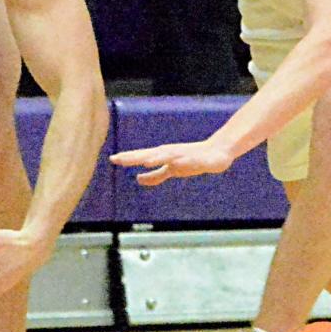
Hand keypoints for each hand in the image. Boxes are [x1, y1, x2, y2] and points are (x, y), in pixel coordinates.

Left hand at [110, 139, 236, 185]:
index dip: (128, 158)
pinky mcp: (198, 159)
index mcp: (163, 156)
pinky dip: (182, 161)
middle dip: (135, 157)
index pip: (142, 156)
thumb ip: (155, 175)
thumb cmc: (192, 159)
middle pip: (150, 154)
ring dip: (157, 158)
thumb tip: (138, 179)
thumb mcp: (171, 170)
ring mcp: (184, 155)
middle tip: (118, 158)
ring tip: (145, 161)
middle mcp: (171, 153)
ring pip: (168, 156)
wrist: (218, 152)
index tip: (112, 159)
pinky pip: (189, 160)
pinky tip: (176, 162)